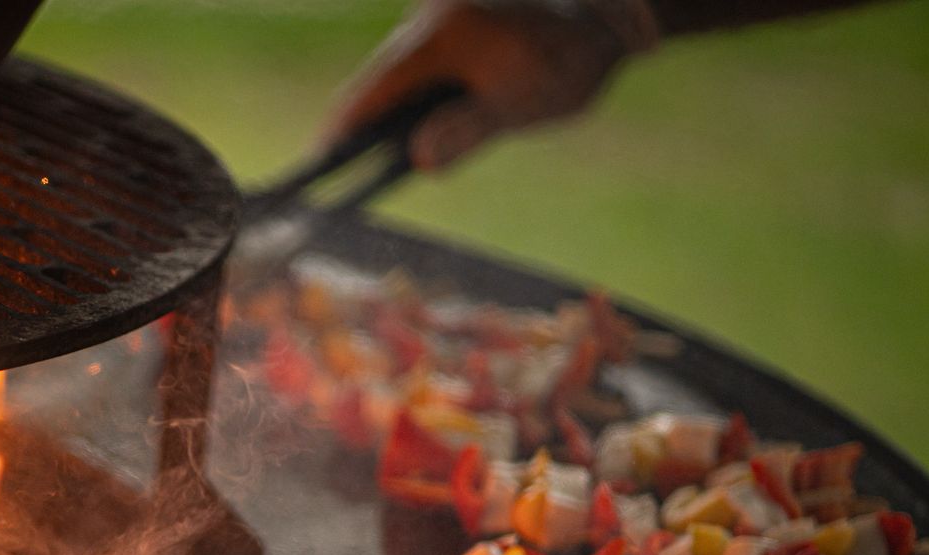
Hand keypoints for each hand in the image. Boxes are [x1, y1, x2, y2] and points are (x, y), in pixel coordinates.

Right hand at [331, 0, 659, 170]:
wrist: (612, 10)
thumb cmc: (569, 57)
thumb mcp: (521, 104)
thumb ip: (467, 132)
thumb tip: (418, 160)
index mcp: (436, 37)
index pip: (372, 91)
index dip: (340, 131)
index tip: (316, 164)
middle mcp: (428, 17)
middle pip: (381, 78)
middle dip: (367, 122)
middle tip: (343, 165)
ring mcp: (441, 13)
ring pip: (404, 67)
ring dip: (398, 106)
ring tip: (387, 148)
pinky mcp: (457, 17)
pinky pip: (425, 57)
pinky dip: (421, 88)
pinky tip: (435, 114)